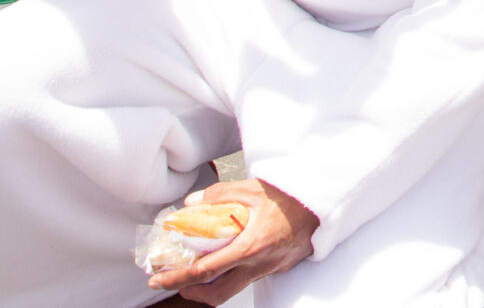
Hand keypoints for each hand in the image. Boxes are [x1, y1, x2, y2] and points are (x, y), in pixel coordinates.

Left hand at [144, 177, 319, 302]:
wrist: (326, 200)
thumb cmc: (291, 194)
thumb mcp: (252, 189)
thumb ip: (219, 195)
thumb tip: (190, 205)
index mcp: (250, 247)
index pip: (205, 272)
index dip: (176, 278)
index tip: (157, 278)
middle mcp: (260, 264)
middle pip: (217, 295)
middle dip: (190, 292)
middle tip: (174, 281)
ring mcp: (271, 268)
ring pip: (234, 288)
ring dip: (211, 284)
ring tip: (198, 270)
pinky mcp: (280, 266)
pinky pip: (251, 277)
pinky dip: (233, 273)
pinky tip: (230, 257)